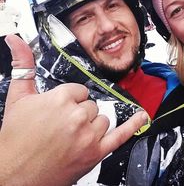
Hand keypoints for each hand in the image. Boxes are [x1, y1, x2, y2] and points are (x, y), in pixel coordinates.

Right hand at [0, 34, 146, 185]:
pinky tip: (141, 117)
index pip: (79, 90)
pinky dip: (133, 125)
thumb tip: (16, 40)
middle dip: (78, 112)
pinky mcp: (95, 153)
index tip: (59, 110)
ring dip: (91, 124)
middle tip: (60, 125)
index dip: (69, 99)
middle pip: (91, 104)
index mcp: (61, 98)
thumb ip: (23, 65)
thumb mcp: (17, 98)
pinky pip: (120, 135)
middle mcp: (77, 116)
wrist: (12, 174)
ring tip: (70, 135)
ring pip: (102, 118)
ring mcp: (88, 135)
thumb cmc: (15, 139)